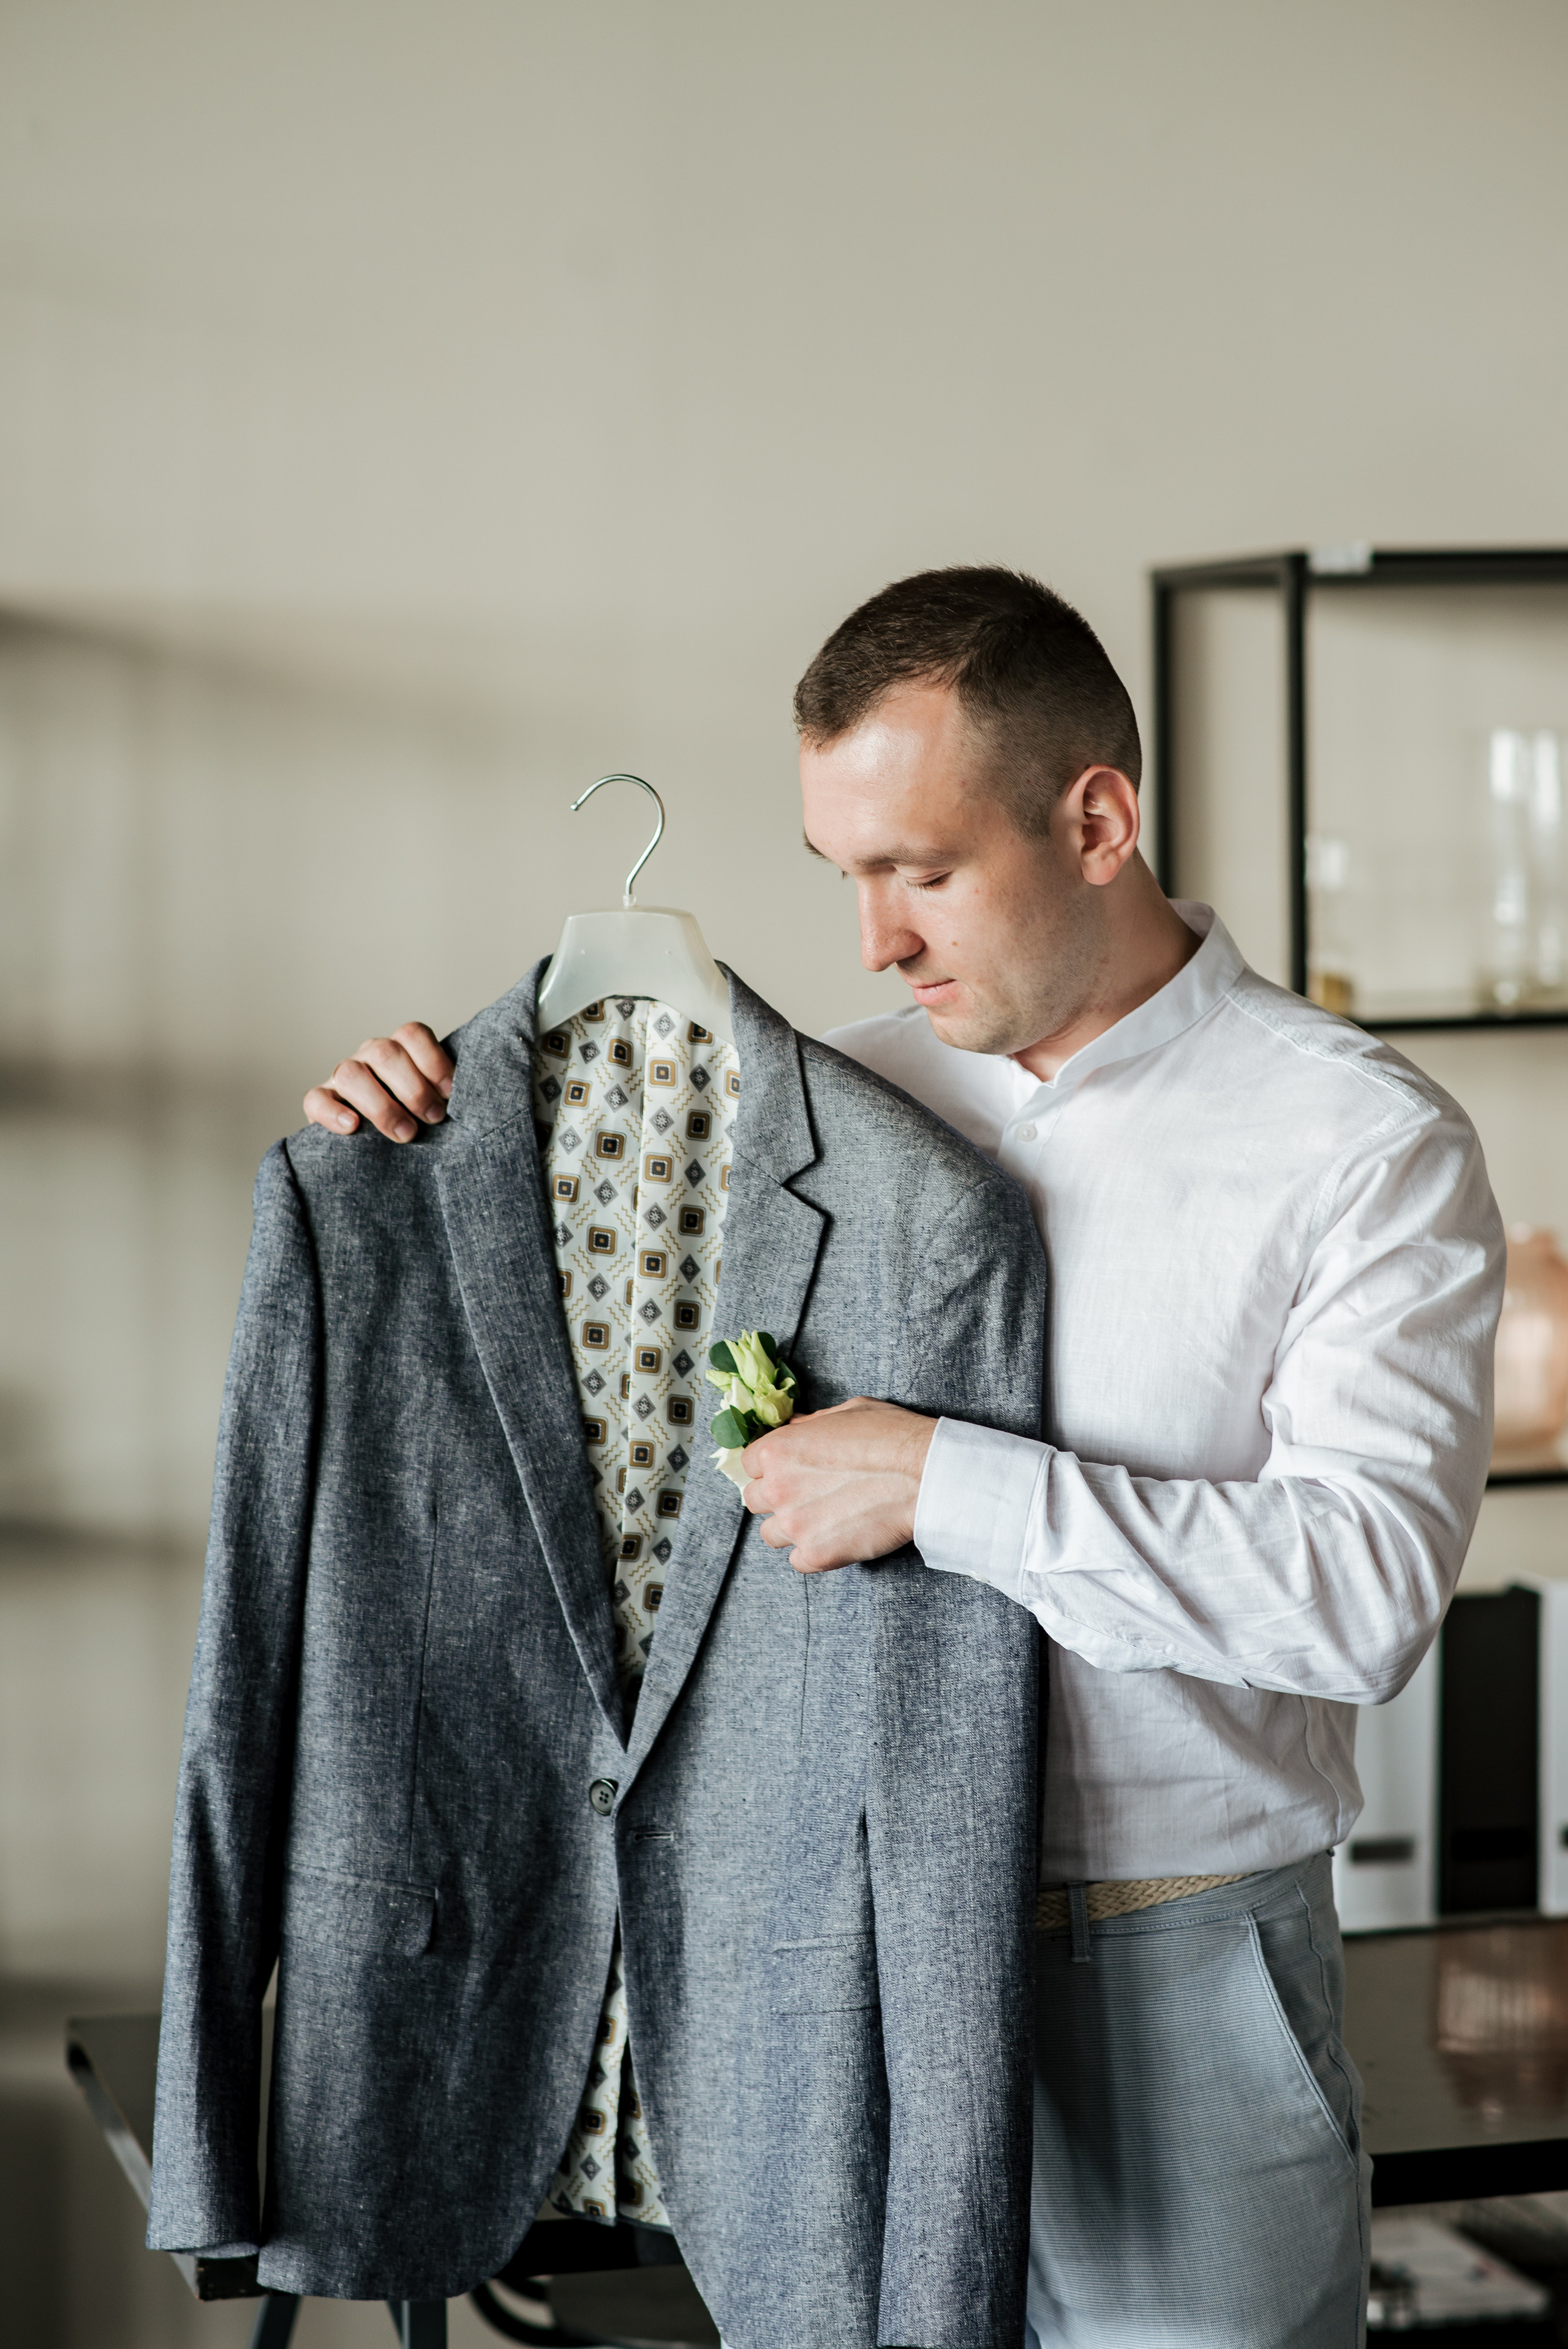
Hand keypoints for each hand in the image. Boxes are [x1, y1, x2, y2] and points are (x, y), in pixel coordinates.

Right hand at [303, 1023, 453, 1142]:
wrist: (372, 1139)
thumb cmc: (414, 1117)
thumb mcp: (432, 1101)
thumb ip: (444, 1095)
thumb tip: (472, 1102)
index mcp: (399, 1049)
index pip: (412, 1034)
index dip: (434, 1060)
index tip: (450, 1093)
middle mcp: (369, 1056)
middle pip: (385, 1053)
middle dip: (414, 1088)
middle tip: (434, 1118)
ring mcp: (340, 1077)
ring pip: (351, 1074)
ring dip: (382, 1105)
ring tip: (406, 1133)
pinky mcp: (319, 1101)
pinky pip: (316, 1099)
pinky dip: (333, 1112)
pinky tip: (353, 1128)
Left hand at [741, 1398, 936, 1572]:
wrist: (926, 1475)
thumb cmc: (892, 1436)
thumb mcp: (846, 1412)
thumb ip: (810, 1425)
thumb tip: (795, 1429)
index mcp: (778, 1450)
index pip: (750, 1465)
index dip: (771, 1467)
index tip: (791, 1470)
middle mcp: (779, 1488)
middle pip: (754, 1500)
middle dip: (776, 1498)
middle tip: (807, 1495)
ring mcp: (796, 1525)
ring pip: (771, 1535)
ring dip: (791, 1528)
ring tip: (823, 1520)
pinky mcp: (817, 1555)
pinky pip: (797, 1561)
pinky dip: (813, 1553)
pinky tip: (836, 1538)